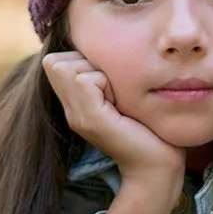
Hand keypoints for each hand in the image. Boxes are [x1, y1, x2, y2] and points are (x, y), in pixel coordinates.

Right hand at [42, 51, 185, 180]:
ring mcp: (77, 116)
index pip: (55, 61)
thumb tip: (103, 47)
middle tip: (114, 91)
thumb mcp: (122, 96)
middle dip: (87, 64)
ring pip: (68, 67)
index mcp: (76, 104)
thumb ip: (105, 77)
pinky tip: (120, 105)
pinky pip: (86, 80)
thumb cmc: (149, 128)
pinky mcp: (91, 119)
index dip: (82, 61)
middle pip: (56, 61)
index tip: (110, 85)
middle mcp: (70, 110)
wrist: (157, 166)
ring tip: (118, 98)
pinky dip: (107, 83)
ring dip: (98, 73)